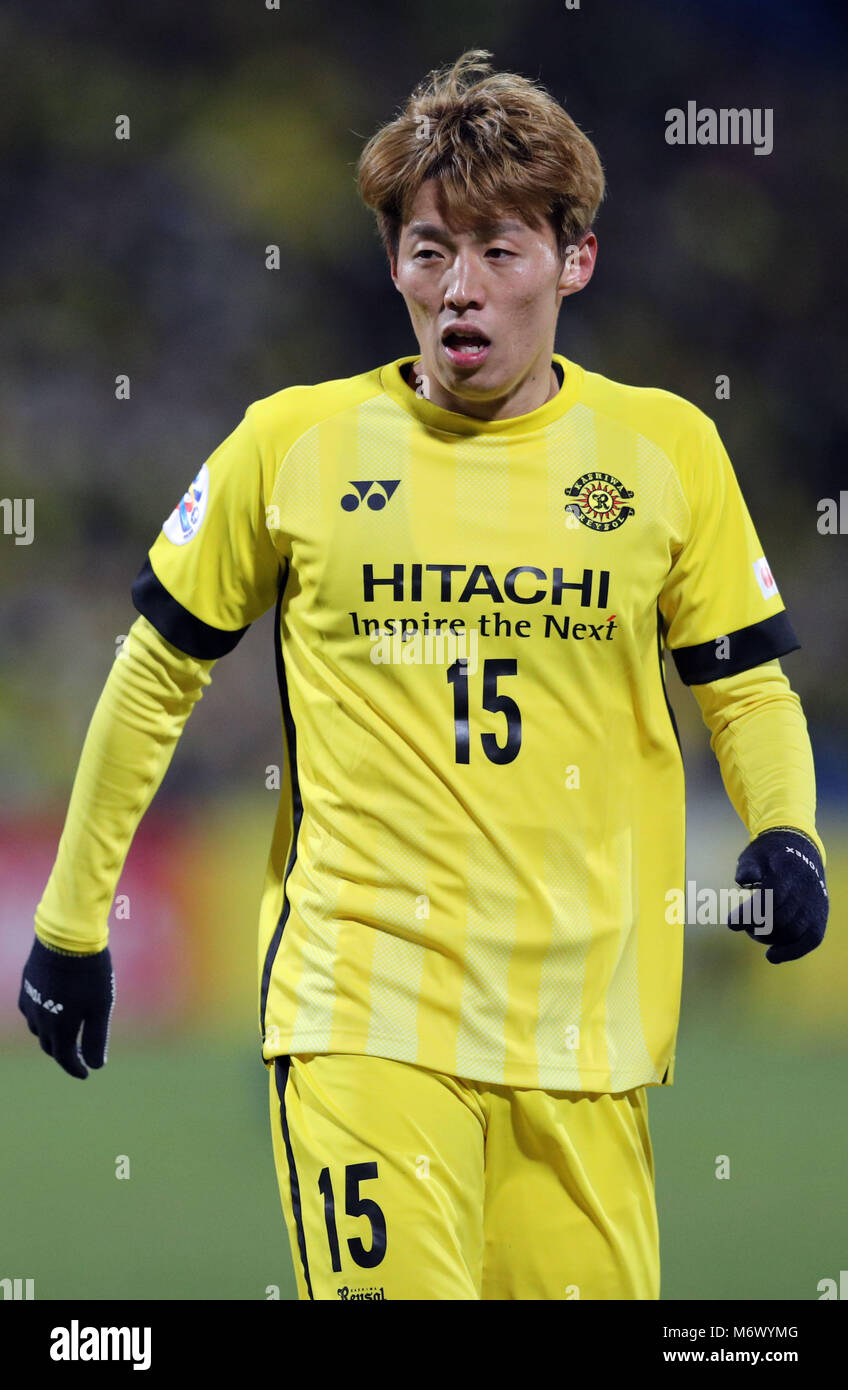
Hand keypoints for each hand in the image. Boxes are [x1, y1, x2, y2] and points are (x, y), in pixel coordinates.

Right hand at [18, 936, 114, 1077]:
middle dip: (64, 1055)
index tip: (86, 1073)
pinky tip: (53, 1011)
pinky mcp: (28, 985)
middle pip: (50, 1046)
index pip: (65, 1058)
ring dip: (52, 1036)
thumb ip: (97, 1038)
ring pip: (39, 1029)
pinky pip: (32, 1010)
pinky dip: (43, 1018)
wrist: (67, 938)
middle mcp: (39, 1020)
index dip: (76, 1068)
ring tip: (67, 1034)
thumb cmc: (89, 974)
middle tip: (80, 1055)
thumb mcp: (100, 1007)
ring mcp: (30, 1001)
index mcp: (58, 1029)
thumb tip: (97, 1066)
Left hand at [727, 828, 827, 963]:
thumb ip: (748, 867)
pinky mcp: (820, 916)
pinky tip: (771, 957)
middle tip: (741, 925)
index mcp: (789, 869)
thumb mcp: (755, 853)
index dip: (751, 914)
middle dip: (756, 927)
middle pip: (781, 918)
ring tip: (753, 933)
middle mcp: (807, 888)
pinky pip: (810, 940)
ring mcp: (816, 903)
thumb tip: (742, 881)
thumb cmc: (770, 855)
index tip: (731, 924)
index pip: (772, 897)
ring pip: (793, 931)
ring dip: (768, 938)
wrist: (801, 850)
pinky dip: (791, 952)